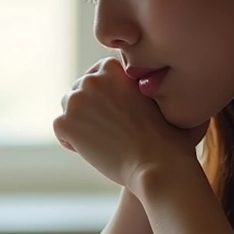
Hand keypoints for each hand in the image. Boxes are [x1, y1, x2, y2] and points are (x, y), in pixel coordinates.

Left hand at [54, 58, 205, 187]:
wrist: (159, 166)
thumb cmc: (172, 137)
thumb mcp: (168, 97)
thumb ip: (157, 82)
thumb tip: (169, 74)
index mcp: (115, 67)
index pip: (98, 75)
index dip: (106, 95)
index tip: (118, 113)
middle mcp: (93, 78)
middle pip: (81, 89)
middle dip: (91, 107)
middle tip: (110, 130)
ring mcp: (76, 100)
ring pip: (69, 108)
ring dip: (80, 122)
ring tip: (104, 140)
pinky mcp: (65, 123)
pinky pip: (61, 129)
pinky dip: (72, 141)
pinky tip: (94, 151)